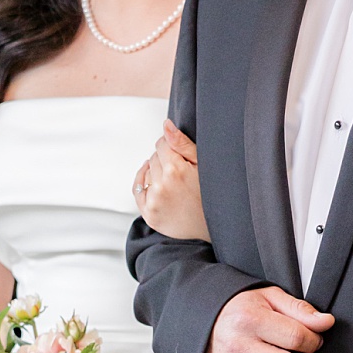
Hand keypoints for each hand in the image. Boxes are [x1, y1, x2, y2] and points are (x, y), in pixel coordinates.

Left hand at [133, 121, 207, 240]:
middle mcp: (161, 186)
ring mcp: (154, 202)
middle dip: (165, 160)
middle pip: (154, 158)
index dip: (172, 147)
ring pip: (147, 172)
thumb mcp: (203, 164)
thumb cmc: (212, 194)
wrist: (214, 228)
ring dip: (157, 172)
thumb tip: (166, 125)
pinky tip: (155, 182)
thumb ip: (182, 143)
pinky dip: (143, 182)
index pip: (161, 144)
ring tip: (175, 181)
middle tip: (182, 171)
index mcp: (175, 170)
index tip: (181, 155)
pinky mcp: (149, 214)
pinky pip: (137, 189)